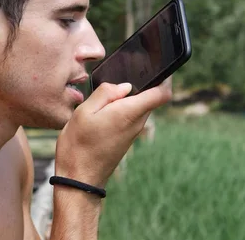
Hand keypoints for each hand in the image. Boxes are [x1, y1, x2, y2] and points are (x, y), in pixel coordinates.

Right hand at [54, 79, 171, 187]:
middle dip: (142, 84)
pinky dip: (123, 108)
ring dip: (130, 97)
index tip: (160, 66)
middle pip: (151, 98)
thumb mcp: (84, 112)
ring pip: (140, 107)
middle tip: (125, 72)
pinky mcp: (125, 139)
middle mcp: (136, 123)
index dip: (166, 77)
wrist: (79, 179)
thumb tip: (124, 86)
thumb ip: (105, 93)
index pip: (162, 93)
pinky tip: (105, 108)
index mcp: (129, 112)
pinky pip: (131, 117)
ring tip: (108, 92)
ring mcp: (132, 133)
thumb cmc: (78, 146)